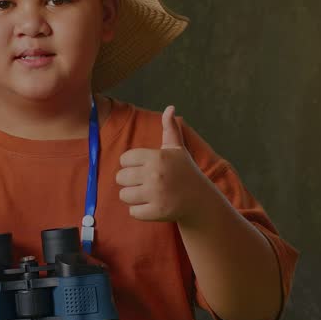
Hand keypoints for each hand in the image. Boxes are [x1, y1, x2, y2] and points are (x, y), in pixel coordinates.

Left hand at [116, 105, 208, 223]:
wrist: (199, 199)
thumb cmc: (184, 171)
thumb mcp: (177, 149)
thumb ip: (170, 128)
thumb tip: (170, 107)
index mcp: (157, 157)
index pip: (125, 159)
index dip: (130, 164)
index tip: (142, 167)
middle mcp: (156, 174)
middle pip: (120, 177)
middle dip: (128, 181)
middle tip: (142, 182)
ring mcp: (156, 194)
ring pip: (124, 195)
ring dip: (131, 196)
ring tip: (144, 194)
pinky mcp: (157, 212)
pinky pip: (132, 212)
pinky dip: (138, 211)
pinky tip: (150, 205)